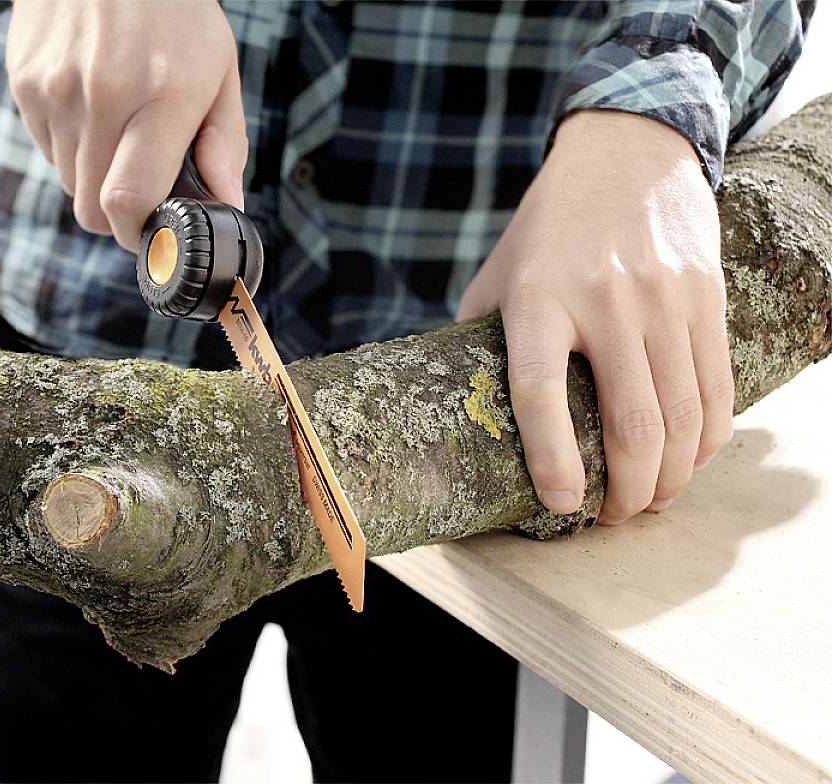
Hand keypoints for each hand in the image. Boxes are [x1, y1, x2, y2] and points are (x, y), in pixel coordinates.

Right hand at [6, 0, 245, 250]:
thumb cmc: (174, 11)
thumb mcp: (219, 68)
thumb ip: (225, 143)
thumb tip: (227, 205)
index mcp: (160, 95)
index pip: (128, 202)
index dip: (140, 232)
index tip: (155, 231)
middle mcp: (101, 95)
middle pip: (91, 208)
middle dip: (118, 213)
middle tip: (142, 189)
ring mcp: (55, 89)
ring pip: (68, 183)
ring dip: (94, 177)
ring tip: (118, 132)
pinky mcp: (24, 81)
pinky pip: (45, 148)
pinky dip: (70, 146)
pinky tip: (91, 107)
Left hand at [457, 110, 733, 523]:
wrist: (626, 154)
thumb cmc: (548, 228)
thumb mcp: (498, 274)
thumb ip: (480, 338)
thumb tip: (463, 410)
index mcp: (537, 297)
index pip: (540, 392)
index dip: (551, 459)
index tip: (560, 504)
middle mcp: (605, 299)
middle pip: (631, 423)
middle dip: (628, 493)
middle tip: (612, 518)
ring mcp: (664, 298)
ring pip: (683, 417)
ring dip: (670, 479)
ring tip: (649, 502)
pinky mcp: (707, 297)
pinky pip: (716, 387)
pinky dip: (706, 439)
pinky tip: (687, 460)